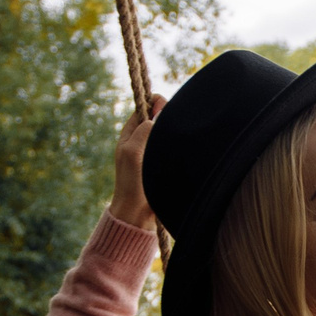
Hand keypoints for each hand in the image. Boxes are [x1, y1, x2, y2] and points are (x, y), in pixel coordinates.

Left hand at [107, 95, 167, 230]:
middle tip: (173, 123)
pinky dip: (180, 144)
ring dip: (175, 130)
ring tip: (180, 135)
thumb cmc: (131, 182)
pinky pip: (175, 146)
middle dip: (168, 115)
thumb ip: (143, 129)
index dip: (156, 103)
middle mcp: (143, 139)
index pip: (145, 107)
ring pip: (169, 131)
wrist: (138, 212)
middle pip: (159, 116)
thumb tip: (158, 114)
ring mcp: (155, 151)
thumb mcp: (132, 151)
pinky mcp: (165, 162)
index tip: (165, 110)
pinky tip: (185, 146)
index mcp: (131, 133)